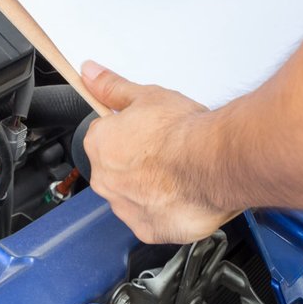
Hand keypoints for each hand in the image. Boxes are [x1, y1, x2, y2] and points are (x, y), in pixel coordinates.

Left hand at [81, 61, 235, 243]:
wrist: (213, 163)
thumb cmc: (181, 132)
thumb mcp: (146, 95)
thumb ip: (112, 87)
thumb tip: (90, 73)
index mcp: (99, 145)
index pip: (105, 136)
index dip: (129, 131)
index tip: (146, 130)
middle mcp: (105, 180)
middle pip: (117, 168)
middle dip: (137, 161)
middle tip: (166, 150)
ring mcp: (125, 208)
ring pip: (134, 195)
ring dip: (150, 187)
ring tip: (179, 171)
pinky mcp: (148, 230)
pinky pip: (152, 219)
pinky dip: (165, 209)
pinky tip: (182, 193)